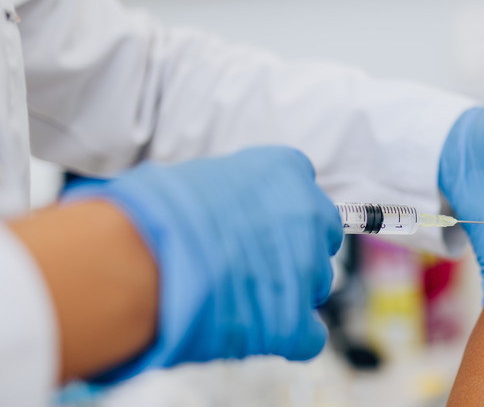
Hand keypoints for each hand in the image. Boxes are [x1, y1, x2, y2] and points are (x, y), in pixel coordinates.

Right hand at [64, 147, 342, 381]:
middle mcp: (309, 215)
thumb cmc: (153, 213)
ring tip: (242, 296)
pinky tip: (260, 333)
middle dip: (295, 251)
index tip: (256, 225)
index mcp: (286, 171)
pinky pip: (310, 335)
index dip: (280, 212)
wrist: (137, 261)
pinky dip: (290, 337)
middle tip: (253, 262)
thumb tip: (226, 208)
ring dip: (289, 291)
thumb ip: (235, 191)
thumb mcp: (201, 177)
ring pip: (317, 283)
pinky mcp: (295, 321)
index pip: (303, 188)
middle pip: (321, 237)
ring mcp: (307, 269)